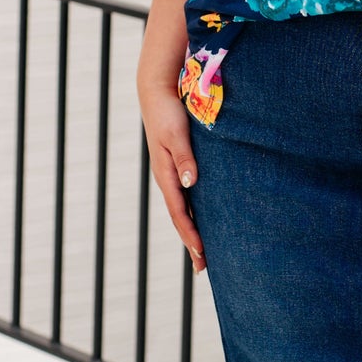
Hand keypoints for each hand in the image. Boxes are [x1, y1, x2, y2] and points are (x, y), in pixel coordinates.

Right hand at [138, 78, 205, 272]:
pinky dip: (193, 214)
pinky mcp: (178, 166)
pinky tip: (203, 220)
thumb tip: (189, 183)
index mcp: (166, 175)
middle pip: (180, 218)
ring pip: (183, 210)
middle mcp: (168, 179)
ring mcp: (172, 174)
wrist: (157, 93)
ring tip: (204, 253)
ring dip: (192, 231)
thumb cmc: (169, 112)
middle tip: (204, 268)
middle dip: (191, 242)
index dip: (190, 234)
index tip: (201, 253)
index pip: (179, 212)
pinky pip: (186, 197)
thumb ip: (184, 157)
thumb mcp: (177, 134)